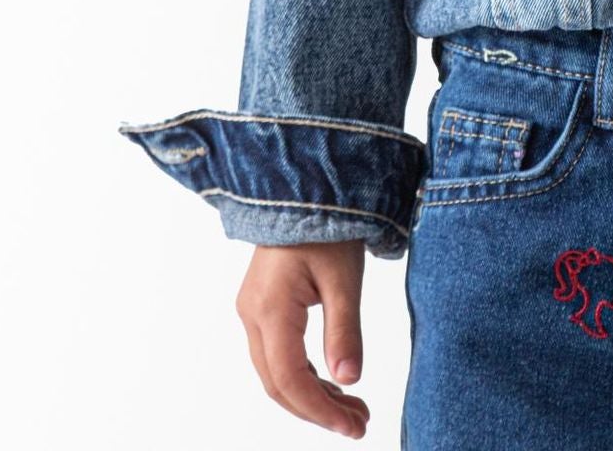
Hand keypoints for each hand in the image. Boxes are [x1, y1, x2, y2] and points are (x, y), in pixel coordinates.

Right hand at [234, 240, 370, 438]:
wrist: (306, 185)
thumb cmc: (328, 224)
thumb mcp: (344, 278)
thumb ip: (345, 331)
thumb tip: (351, 381)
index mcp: (270, 309)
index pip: (289, 380)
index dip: (320, 411)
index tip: (353, 427)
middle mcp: (252, 315)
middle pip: (278, 383)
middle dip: (318, 409)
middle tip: (359, 423)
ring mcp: (253, 311)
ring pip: (276, 372)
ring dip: (312, 395)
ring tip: (353, 408)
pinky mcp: (263, 305)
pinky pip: (278, 353)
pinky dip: (304, 375)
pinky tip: (334, 383)